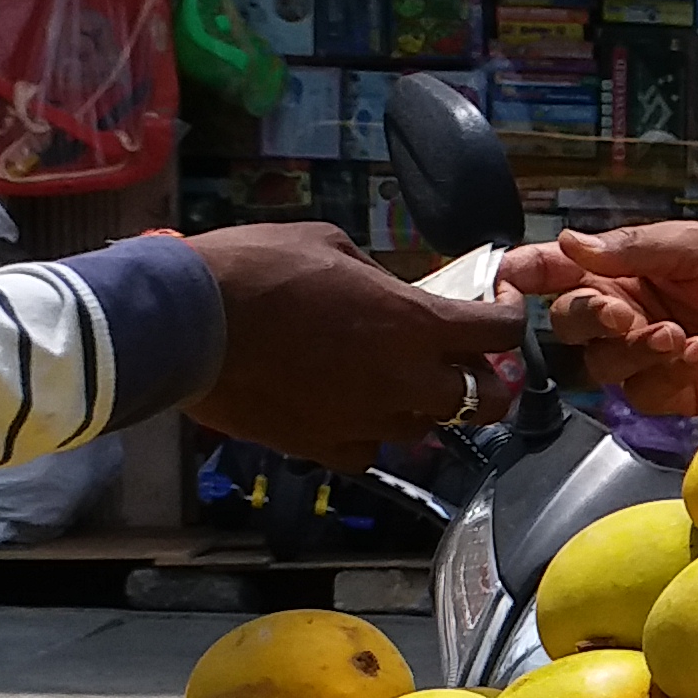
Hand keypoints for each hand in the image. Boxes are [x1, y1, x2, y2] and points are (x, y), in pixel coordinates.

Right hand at [178, 224, 527, 467]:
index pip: (501, 333)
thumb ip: (382, 279)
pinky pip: (371, 451)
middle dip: (485, 379)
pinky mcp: (326, 448)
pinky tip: (352, 410)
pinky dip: (371, 433)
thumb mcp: (331, 246)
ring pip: (428, 427)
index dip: (510, 316)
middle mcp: (406, 380)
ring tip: (397, 380)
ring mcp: (369, 421)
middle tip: (464, 360)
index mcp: (416, 323)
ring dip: (424, 404)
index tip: (498, 305)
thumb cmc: (256, 268)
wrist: (187, 322)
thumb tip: (397, 295)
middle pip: (484, 399)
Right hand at [496, 222, 697, 416]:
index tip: (510, 281)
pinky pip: (637, 392)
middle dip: (588, 316)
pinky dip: (662, 372)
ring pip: (596, 363)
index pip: (554, 271)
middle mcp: (625, 310)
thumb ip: (633, 247)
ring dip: (629, 348)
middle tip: (625, 312)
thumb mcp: (696, 246)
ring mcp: (643, 355)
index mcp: (622, 267)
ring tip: (678, 334)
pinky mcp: (669, 392)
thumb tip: (568, 242)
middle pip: (567, 323)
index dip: (525, 275)